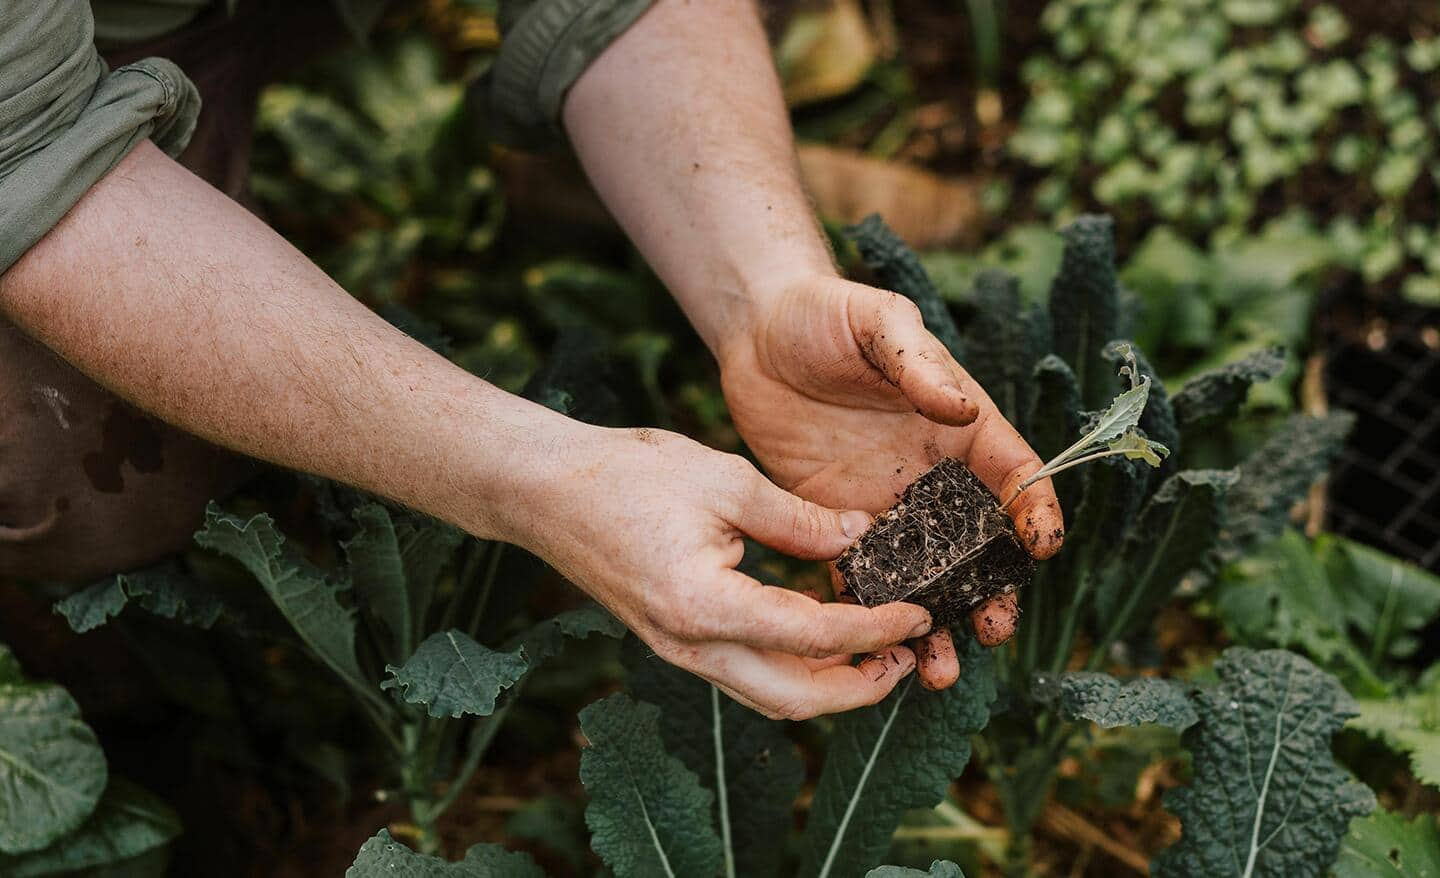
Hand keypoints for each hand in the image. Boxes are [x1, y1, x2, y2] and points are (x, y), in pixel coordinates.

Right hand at [509, 424, 933, 719]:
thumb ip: (797, 517)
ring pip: (769, 696)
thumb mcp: (724, 480)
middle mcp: (690, 646)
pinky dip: (793, 667)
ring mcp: (678, 651)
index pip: (813, 636)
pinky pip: (744, 674)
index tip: (919, 614)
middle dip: (860, 688)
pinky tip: (820, 633)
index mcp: (705, 605)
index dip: (876, 629)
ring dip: (828, 685)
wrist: (544, 491)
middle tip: (907, 655)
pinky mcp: (673, 641)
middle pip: (794, 698)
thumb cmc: (626, 475)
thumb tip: (860, 537)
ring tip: (876, 652)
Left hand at [718, 273, 1065, 688]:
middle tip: (993, 630)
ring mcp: (885, 504)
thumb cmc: (826, 314)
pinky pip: (858, 578)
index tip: (1043, 548)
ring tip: (942, 670)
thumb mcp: (876, 320)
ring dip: (936, 623)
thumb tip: (956, 407)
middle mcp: (932, 474)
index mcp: (960, 425)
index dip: (1035, 510)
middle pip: (978, 543)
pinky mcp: (834, 523)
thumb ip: (915, 362)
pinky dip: (871, 616)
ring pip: (923, 576)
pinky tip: (877, 652)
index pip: (1014, 473)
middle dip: (992, 591)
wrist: (757, 334)